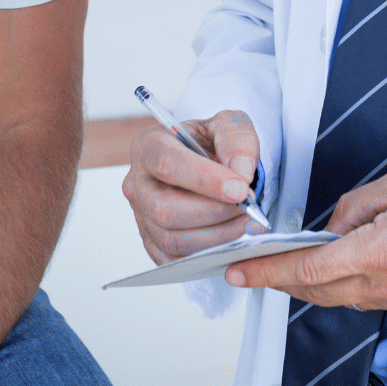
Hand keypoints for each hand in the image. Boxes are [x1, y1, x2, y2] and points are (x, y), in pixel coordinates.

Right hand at [122, 109, 263, 263]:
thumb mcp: (229, 125)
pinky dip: (210, 253)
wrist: (213, 166)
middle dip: (214, 212)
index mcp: (148, 146)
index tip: (239, 188)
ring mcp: (142, 217)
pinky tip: (234, 236)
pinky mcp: (154, 244)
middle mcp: (138, 184)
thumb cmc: (213, 144)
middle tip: (248, 207)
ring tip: (247, 221)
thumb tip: (240, 172)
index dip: (205, 179)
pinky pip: (178, 260)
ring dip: (217, 235)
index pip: (168, 164)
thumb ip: (237, 139)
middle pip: (165, 209)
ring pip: (172, 239)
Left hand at [222, 170, 386, 320]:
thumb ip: (356, 206)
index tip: (239, 272)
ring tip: (293, 267)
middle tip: (255, 269)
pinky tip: (346, 270)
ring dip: (315, 285)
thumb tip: (334, 225)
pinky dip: (350, 288)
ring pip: (343, 299)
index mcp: (379, 253)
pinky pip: (373, 301)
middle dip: (282, 281)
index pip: (307, 269)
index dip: (267, 272)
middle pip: (318, 291)